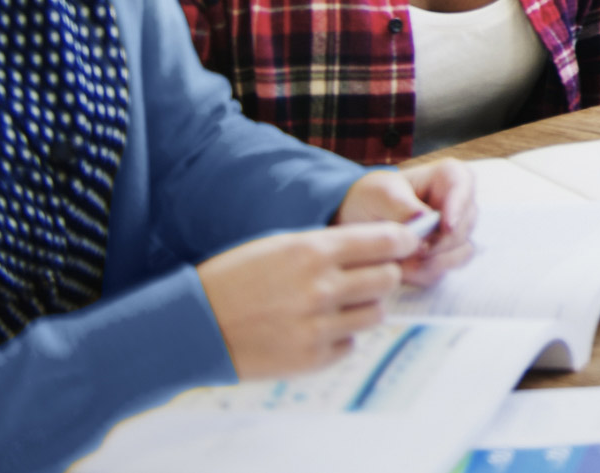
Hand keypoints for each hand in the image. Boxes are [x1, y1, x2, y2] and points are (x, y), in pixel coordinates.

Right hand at [196, 222, 419, 379]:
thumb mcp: (279, 246)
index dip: (403, 242)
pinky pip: (350, 344)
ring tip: (334, 305)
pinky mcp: (312, 358)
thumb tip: (382, 244)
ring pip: (375, 314)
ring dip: (363, 307)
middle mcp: (321, 288)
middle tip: (365, 276)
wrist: (192, 327)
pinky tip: (313, 329)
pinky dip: (340, 336)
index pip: (387, 242)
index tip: (406, 244)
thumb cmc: (234, 278)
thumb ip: (330, 245)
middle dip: (382, 275)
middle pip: (388, 279)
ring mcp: (318, 327)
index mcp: (313, 252)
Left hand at [335, 160, 478, 285]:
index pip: (464, 187)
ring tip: (401, 262)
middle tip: (410, 251)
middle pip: (463, 227)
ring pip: (458, 252)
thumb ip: (401, 205)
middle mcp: (461, 204)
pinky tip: (403, 268)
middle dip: (438, 244)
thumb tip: (423, 218)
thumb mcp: (380, 194)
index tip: (445, 227)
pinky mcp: (450, 254)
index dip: (458, 208)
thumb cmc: (374, 197)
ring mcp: (458, 231)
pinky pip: (445, 269)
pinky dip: (423, 273)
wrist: (362, 219)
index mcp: (450, 176)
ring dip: (430, 261)